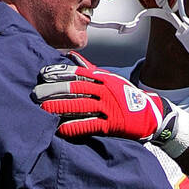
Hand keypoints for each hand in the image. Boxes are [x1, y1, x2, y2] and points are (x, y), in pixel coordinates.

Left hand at [33, 56, 188, 149]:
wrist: (151, 113)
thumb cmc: (126, 97)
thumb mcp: (110, 79)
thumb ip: (90, 70)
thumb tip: (70, 59)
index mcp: (102, 78)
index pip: (77, 73)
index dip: (59, 73)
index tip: (43, 74)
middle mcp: (104, 90)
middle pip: (76, 89)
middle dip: (55, 91)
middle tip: (36, 93)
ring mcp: (108, 106)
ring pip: (80, 106)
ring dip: (61, 108)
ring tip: (44, 110)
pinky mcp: (112, 123)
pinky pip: (90, 125)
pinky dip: (75, 127)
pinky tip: (61, 129)